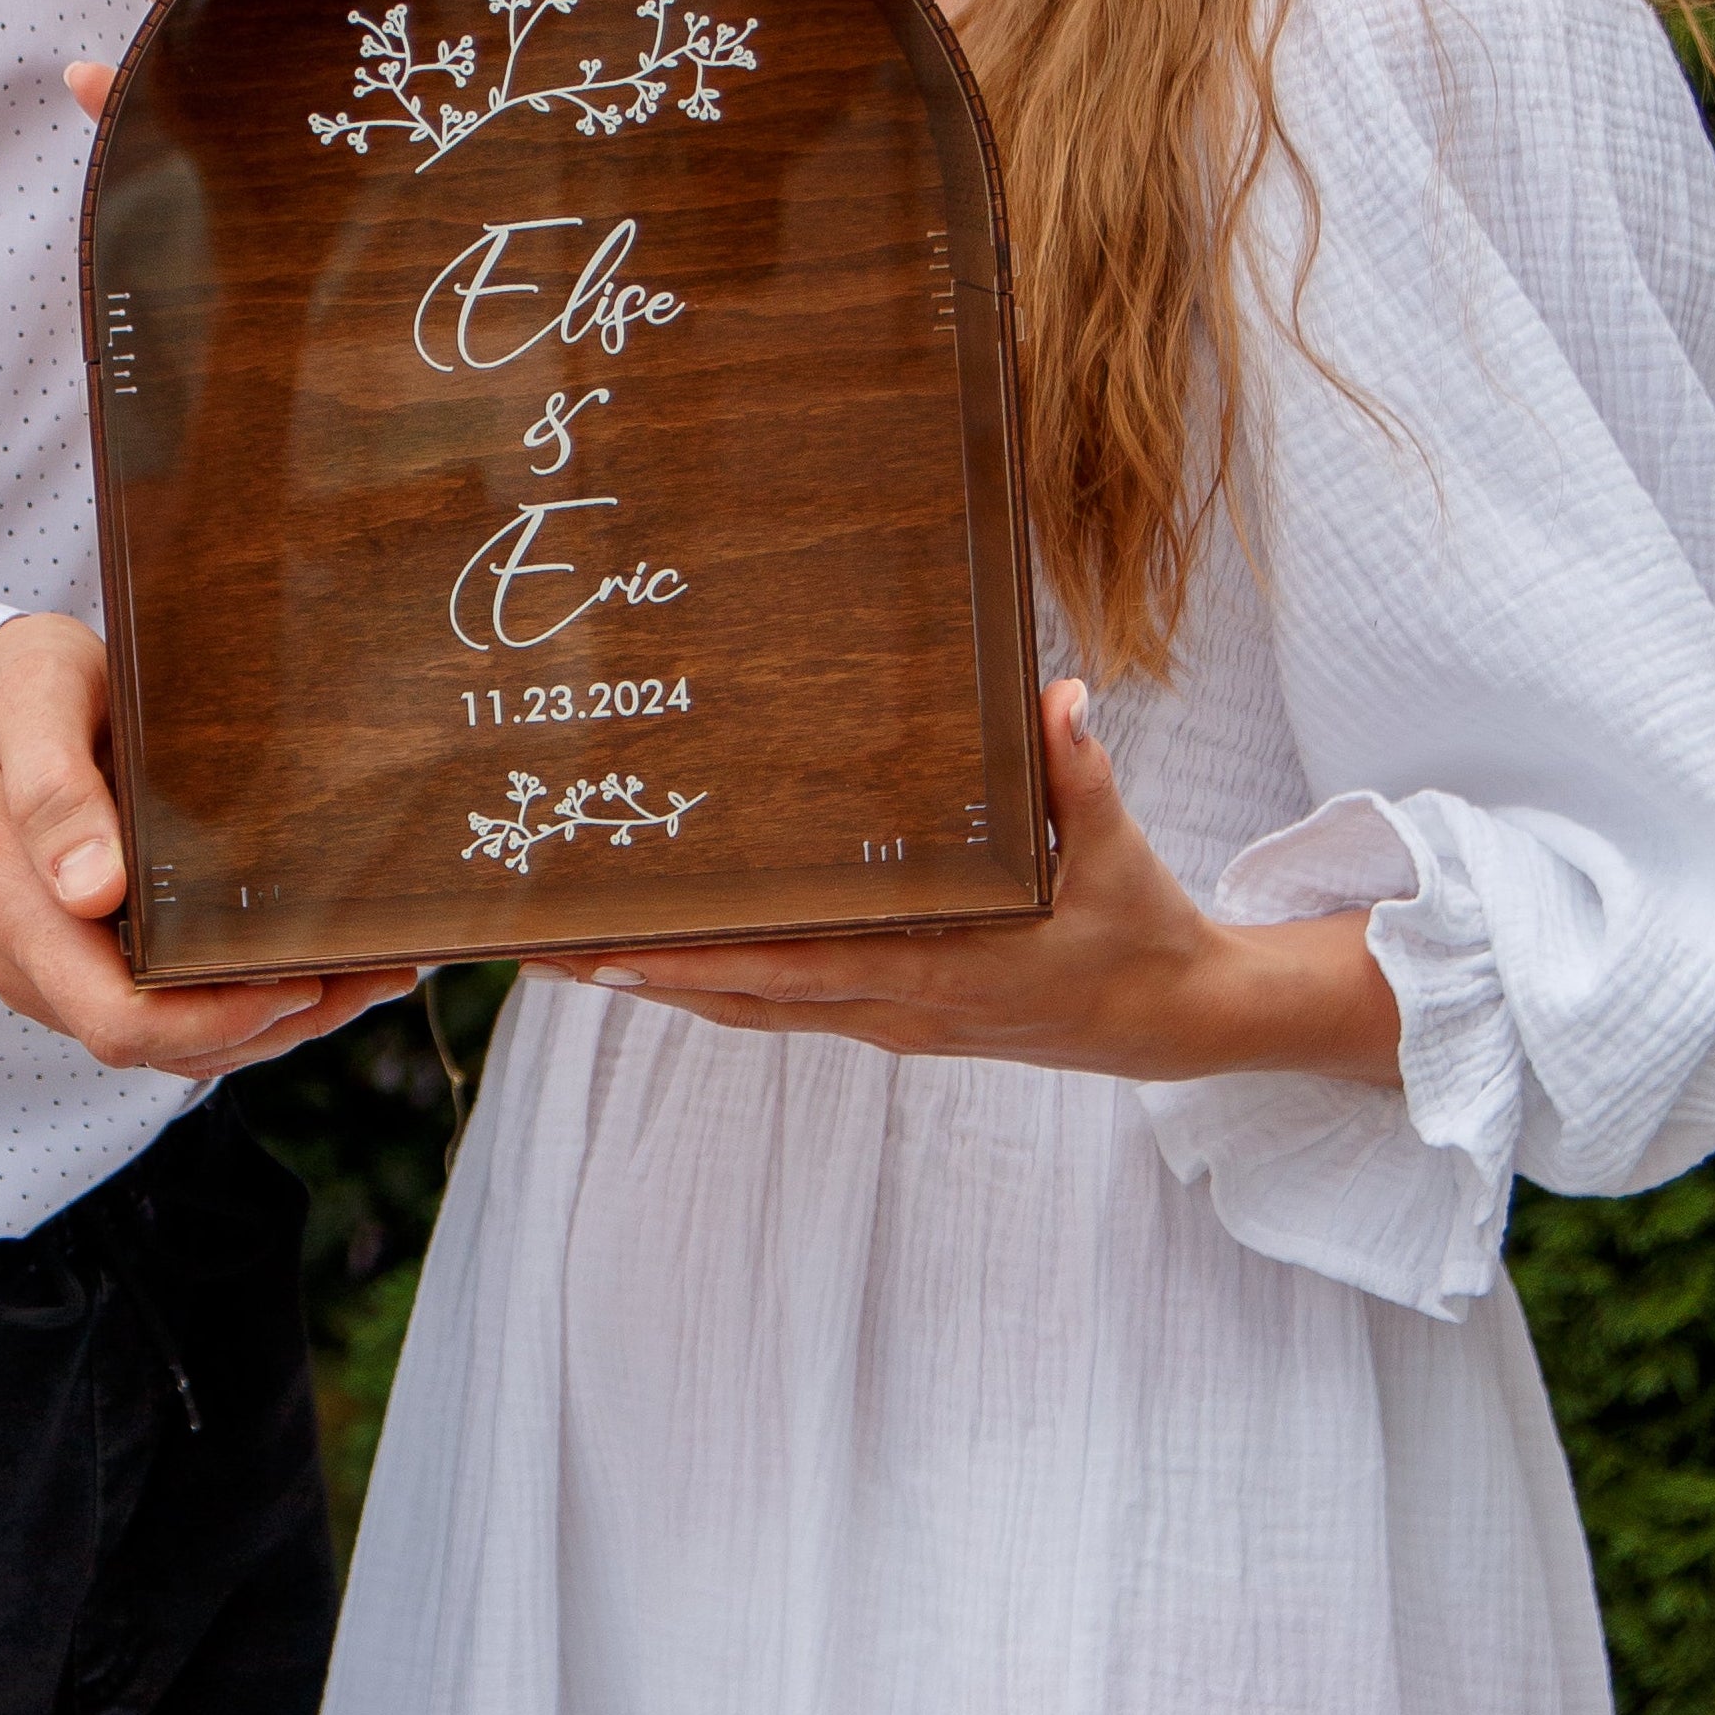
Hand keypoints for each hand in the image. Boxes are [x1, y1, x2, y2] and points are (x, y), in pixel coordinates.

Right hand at [0, 612, 410, 1072]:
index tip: (301, 976)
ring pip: (164, 1040)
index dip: (215, 1019)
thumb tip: (92, 890)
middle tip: (365, 976)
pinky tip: (310, 970)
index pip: (116, 1017)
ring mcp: (46, 968)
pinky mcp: (74, 963)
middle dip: (264, 1023)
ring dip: (266, 1023)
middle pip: (153, 1044)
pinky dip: (235, 1004)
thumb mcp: (33, 701)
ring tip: (364, 976)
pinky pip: (155, 1010)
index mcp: (9, 901)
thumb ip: (54, 787)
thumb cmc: (13, 686)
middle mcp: (23, 956)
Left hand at [527, 680, 1401, 1087]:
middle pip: (742, 1000)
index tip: (618, 957)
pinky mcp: (890, 1016)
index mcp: (940, 976)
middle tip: (543, 952)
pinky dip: (717, 986)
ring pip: (751, 1010)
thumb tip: (1059, 694)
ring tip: (571, 957)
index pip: (799, 973)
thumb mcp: (1117, 851)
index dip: (706, 968)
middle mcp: (894, 1009)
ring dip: (663, 985)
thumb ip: (1081, 771)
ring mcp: (886, 1020)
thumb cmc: (1137, 928)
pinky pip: (783, 1005)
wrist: (1170, 1018)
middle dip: (641, 977)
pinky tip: (663, 962)